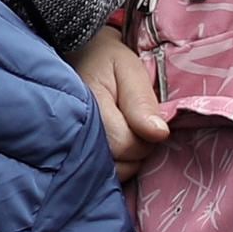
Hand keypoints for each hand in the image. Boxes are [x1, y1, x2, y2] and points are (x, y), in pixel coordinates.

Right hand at [83, 22, 168, 180]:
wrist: (81, 57)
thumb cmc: (107, 60)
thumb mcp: (129, 70)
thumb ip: (141, 101)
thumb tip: (159, 134)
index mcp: (91, 109)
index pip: (126, 144)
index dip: (144, 137)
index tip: (146, 119)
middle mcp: (78, 133)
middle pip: (120, 163)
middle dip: (137, 149)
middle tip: (136, 124)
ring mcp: (73, 146)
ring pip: (112, 172)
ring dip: (127, 159)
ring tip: (126, 132)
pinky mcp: (75, 153)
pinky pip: (102, 173)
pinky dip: (116, 163)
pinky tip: (116, 144)